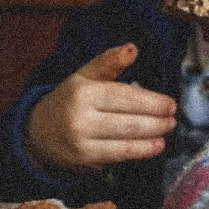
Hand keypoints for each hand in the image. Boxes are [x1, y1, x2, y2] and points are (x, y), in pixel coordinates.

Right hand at [26, 43, 176, 171]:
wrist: (36, 135)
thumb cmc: (68, 102)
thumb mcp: (83, 77)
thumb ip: (108, 63)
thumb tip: (132, 48)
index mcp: (83, 92)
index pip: (125, 97)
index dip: (152, 102)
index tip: (171, 104)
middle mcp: (80, 117)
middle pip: (129, 120)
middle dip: (157, 120)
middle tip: (172, 118)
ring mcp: (82, 141)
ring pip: (127, 139)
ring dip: (153, 135)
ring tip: (167, 129)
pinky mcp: (85, 160)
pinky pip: (120, 155)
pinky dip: (142, 151)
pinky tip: (156, 146)